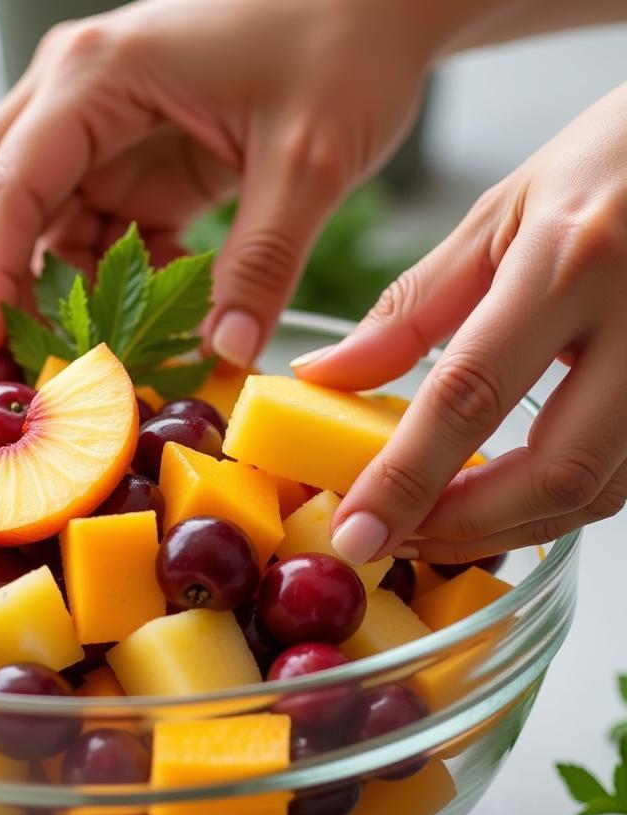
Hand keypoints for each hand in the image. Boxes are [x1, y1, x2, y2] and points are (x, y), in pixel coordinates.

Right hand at [0, 0, 445, 362]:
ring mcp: (96, 136)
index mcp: (96, 77)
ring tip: (84, 367)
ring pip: (26, 233)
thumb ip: (261, 263)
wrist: (373, 7)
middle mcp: (73, 100)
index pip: (2, 187)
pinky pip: (88, 244)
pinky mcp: (129, 167)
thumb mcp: (310, 159)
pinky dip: (105, 293)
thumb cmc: (342, 44)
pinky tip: (151, 324)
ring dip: (44, 303)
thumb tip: (224, 357)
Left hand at [295, 84, 626, 563]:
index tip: (356, 534)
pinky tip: (499, 497)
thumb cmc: (609, 166)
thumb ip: (411, 309)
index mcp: (570, 261)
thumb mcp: (498, 217)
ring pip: (598, 490)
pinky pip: (625, 476)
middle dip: (461, 526)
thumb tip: (325, 375)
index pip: (468, 395)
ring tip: (431, 524)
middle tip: (392, 540)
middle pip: (553, 471)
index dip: (404, 479)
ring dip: (506, 525)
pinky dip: (552, 502)